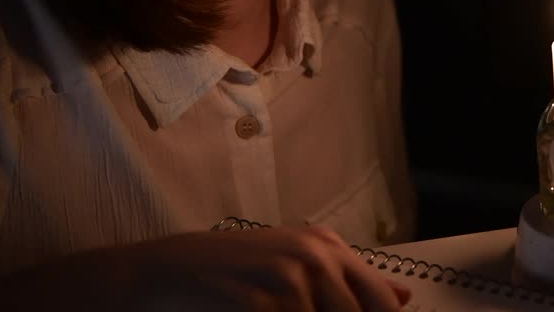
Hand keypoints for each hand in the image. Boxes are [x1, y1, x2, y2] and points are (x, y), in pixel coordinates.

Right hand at [0, 225, 411, 311]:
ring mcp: (292, 277)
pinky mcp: (266, 301)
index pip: (382, 304)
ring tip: (255, 310)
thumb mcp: (284, 269)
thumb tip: (405, 299)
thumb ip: (343, 280)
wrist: (148, 280)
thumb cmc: (217, 280)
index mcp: (325, 247)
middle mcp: (316, 256)